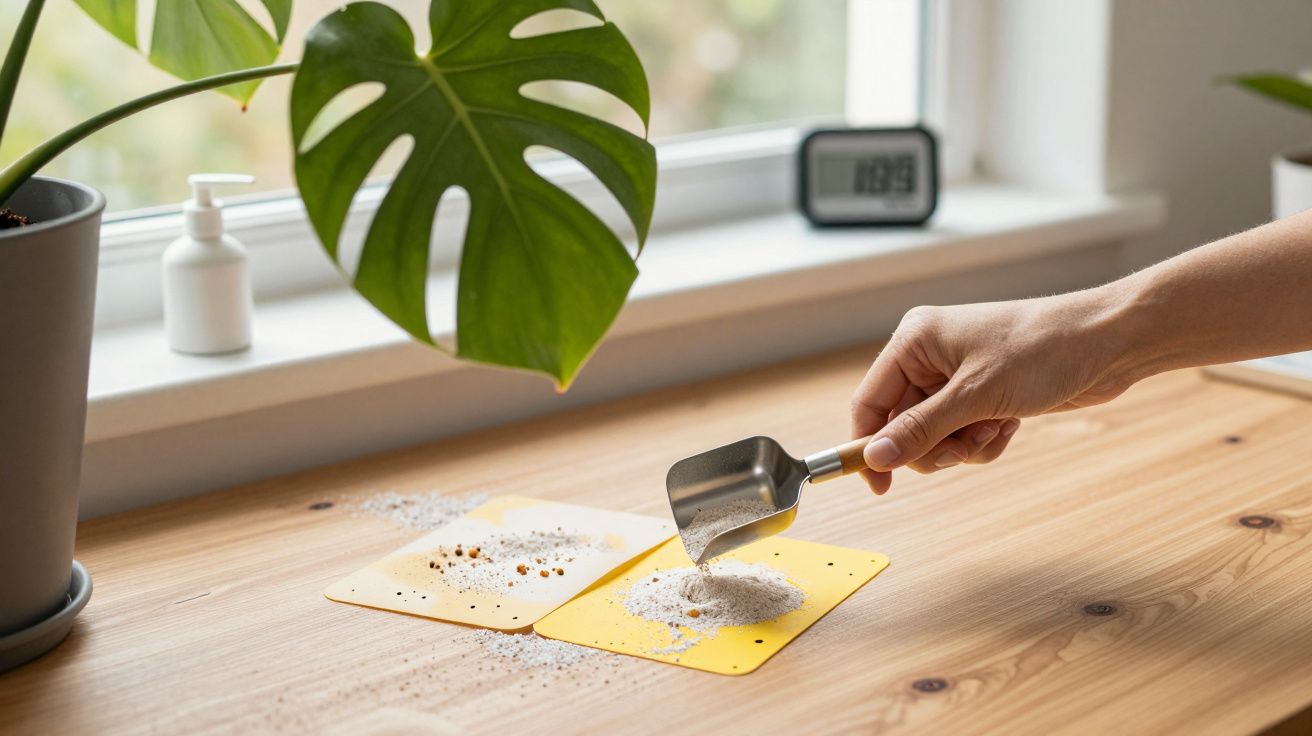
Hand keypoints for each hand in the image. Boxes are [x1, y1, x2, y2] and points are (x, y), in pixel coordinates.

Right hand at [850, 289, 1137, 493]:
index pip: (870, 401)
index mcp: (915, 341)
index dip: (868, 444)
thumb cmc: (1043, 350)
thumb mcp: (975, 396)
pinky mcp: (983, 394)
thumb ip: (920, 429)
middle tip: (963, 447)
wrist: (1108, 343)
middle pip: (902, 425)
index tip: (878, 485)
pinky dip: (984, 440)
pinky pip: (963, 435)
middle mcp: (930, 357)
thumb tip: (875, 458)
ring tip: (995, 427)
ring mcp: (957, 377)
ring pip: (935, 436)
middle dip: (934, 445)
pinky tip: (1010, 424)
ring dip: (964, 445)